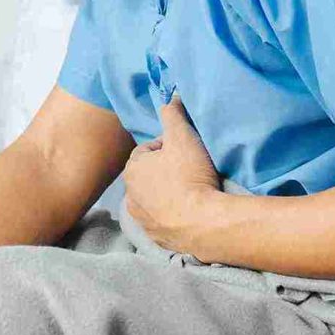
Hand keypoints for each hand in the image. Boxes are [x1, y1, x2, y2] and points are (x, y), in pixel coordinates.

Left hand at [122, 95, 224, 254]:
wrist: (203, 223)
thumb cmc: (189, 176)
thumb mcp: (183, 137)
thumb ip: (173, 114)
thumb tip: (169, 97)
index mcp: (132, 170)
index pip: (148, 150)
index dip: (168, 147)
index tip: (186, 151)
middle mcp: (130, 196)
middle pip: (150, 175)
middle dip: (166, 171)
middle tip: (190, 170)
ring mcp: (142, 220)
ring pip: (154, 198)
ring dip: (168, 194)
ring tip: (191, 192)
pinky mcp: (155, 237)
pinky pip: (162, 220)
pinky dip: (172, 214)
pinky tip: (189, 211)